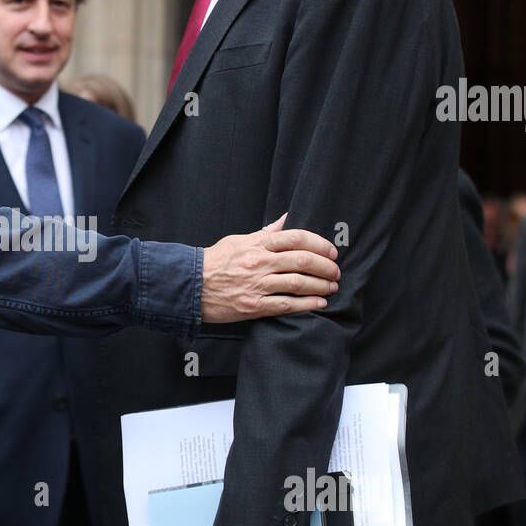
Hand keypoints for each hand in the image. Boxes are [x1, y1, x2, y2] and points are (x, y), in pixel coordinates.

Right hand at [200, 215, 338, 323]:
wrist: (190, 285)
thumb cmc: (214, 261)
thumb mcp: (239, 240)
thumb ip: (266, 232)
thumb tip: (287, 219)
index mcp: (257, 245)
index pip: (296, 238)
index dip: (319, 244)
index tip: (331, 251)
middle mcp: (259, 263)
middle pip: (302, 261)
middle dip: (325, 266)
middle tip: (336, 271)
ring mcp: (257, 285)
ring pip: (298, 283)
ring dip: (321, 286)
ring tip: (332, 287)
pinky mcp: (253, 306)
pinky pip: (286, 305)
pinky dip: (306, 304)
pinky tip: (319, 304)